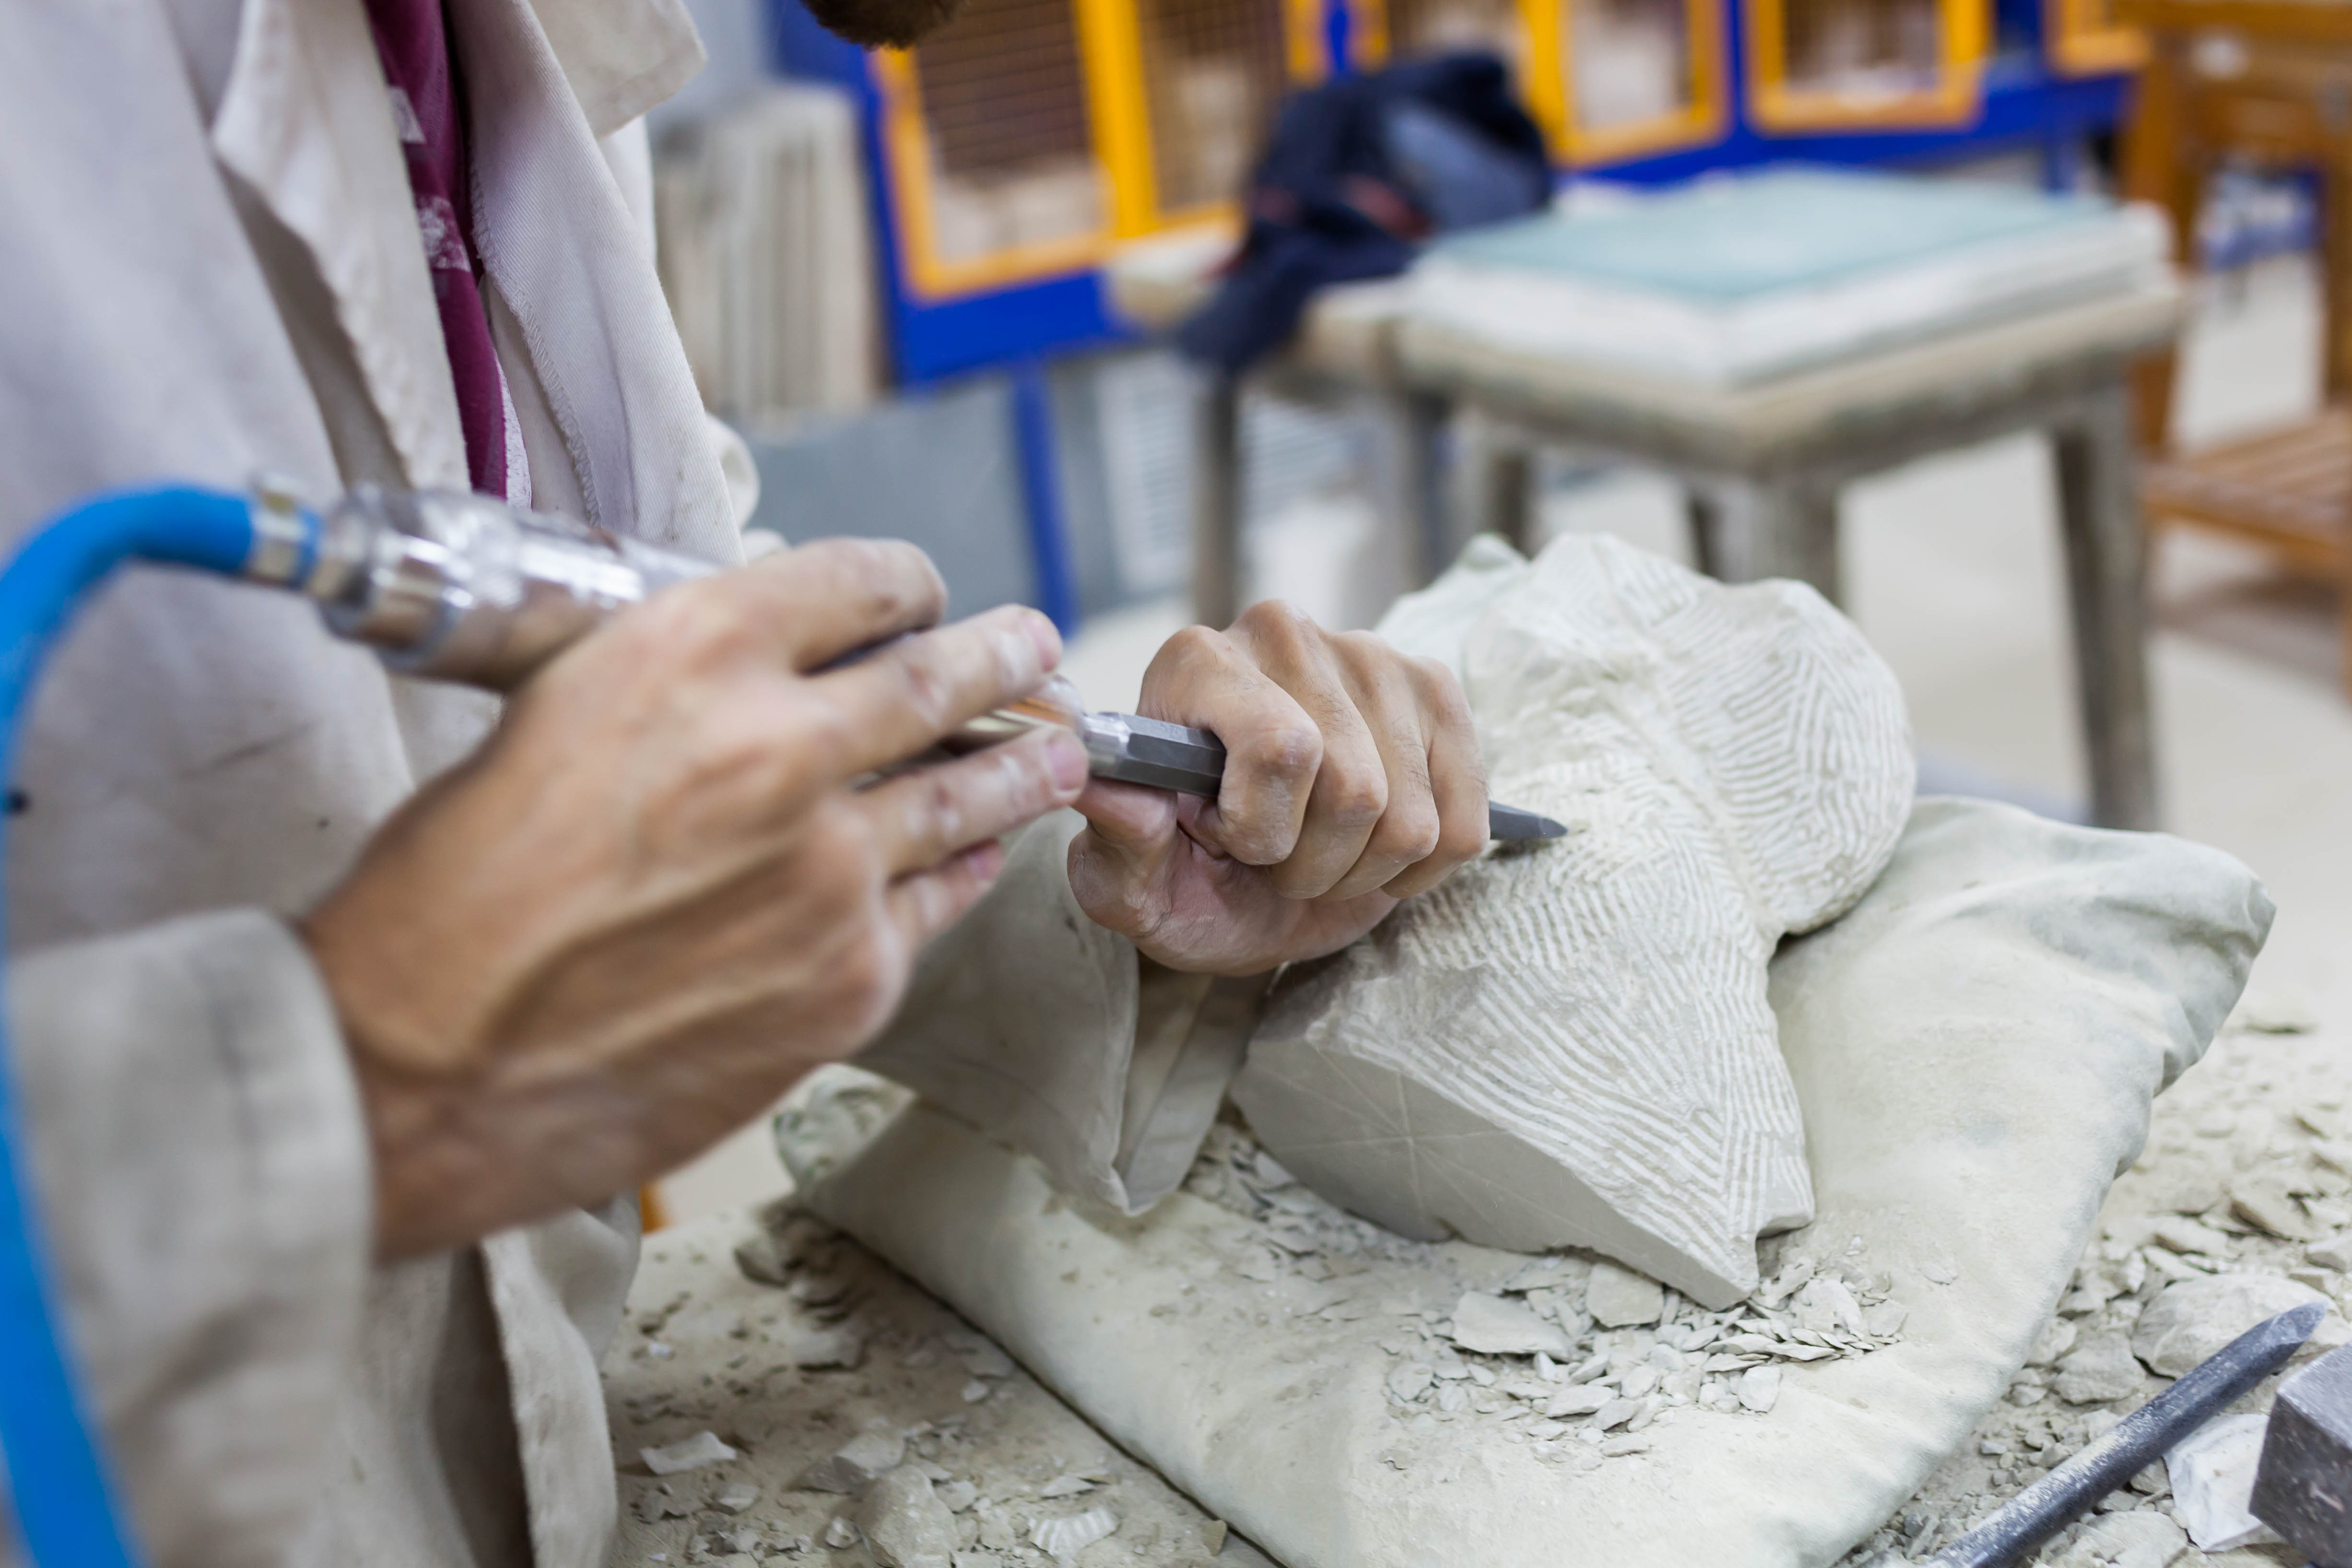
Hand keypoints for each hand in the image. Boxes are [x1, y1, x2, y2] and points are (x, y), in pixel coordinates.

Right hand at [301, 540, 1089, 1256]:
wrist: (424, 1064)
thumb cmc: (454, 896)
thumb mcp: (550, 722)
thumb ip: (673, 686)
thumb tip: (762, 674)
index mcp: (688, 657)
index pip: (855, 581)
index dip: (904, 583)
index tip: (924, 594)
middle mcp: (779, 749)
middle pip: (940, 677)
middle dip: (1003, 653)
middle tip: (1035, 642)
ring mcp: (829, 872)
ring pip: (968, 794)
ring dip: (1023, 761)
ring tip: (1060, 745)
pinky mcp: (850, 978)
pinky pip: (935, 902)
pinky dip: (962, 870)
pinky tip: (978, 858)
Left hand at [1066, 601, 1485, 975]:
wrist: (1246, 889)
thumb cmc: (1184, 879)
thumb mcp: (1129, 887)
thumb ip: (1115, 842)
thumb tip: (1096, 783)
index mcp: (1195, 662)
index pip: (1282, 746)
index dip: (1262, 827)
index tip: (1227, 840)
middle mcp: (1284, 634)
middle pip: (1353, 787)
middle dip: (1311, 862)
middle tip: (1272, 860)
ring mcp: (1372, 654)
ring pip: (1409, 814)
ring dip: (1362, 868)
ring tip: (1317, 852)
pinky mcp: (1435, 693)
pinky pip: (1461, 820)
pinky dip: (1418, 866)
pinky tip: (1372, 847)